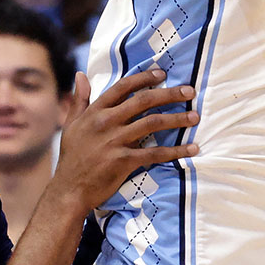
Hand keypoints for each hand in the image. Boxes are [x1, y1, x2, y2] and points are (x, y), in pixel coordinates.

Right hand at [47, 70, 198, 216]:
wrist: (69, 189)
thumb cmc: (71, 157)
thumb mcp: (71, 125)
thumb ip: (80, 100)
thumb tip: (80, 75)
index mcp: (95, 112)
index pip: (123, 87)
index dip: (144, 78)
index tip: (162, 74)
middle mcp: (107, 122)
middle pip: (143, 101)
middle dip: (169, 94)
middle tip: (189, 91)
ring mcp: (116, 141)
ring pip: (153, 123)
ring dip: (177, 119)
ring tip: (195, 117)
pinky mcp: (124, 161)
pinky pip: (155, 153)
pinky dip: (176, 151)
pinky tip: (191, 149)